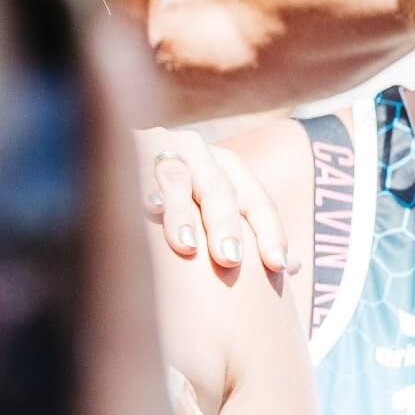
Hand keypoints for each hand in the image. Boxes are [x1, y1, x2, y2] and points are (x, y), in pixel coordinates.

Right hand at [0, 25, 313, 414]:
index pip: (117, 258)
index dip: (105, 149)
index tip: (105, 39)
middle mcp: (127, 412)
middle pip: (99, 260)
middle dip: (85, 156)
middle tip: (78, 38)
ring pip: (77, 323)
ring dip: (67, 236)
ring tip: (39, 132)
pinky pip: (52, 396)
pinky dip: (28, 342)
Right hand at [140, 125, 289, 272]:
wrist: (119, 154)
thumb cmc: (176, 197)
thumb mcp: (213, 211)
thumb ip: (250, 236)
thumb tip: (295, 266)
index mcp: (227, 170)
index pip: (257, 202)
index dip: (271, 232)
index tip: (280, 266)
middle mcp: (200, 154)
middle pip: (221, 190)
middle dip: (226, 226)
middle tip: (231, 261)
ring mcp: (162, 148)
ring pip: (179, 179)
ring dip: (183, 214)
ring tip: (188, 246)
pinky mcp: (126, 148)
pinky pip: (135, 168)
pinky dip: (144, 188)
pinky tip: (147, 208)